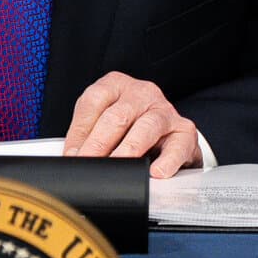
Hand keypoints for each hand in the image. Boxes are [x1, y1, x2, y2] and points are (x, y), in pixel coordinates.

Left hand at [63, 71, 201, 177]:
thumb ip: (87, 135)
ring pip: (146, 127)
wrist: (168, 133)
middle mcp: (140, 92)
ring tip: (118, 167)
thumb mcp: (103, 121)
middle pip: (117, 115)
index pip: (94, 101)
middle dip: (100, 143)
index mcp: (115, 84)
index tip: (74, 155)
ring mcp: (164, 109)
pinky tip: (156, 172)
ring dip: (129, 150)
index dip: (81, 130)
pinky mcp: (184, 130)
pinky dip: (167, 160)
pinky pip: (177, 145)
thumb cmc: (130, 126)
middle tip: (90, 164)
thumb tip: (72, 157)